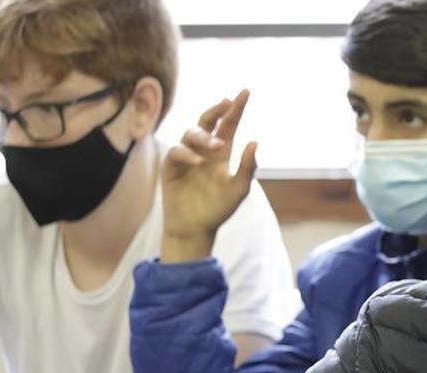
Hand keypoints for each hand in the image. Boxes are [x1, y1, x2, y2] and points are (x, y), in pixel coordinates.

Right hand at [160, 89, 258, 262]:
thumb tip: (255, 141)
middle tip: (227, 104)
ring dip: (205, 136)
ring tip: (218, 146)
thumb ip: (247, 167)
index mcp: (222, 153)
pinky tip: (199, 161)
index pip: (229, 125)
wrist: (196, 227)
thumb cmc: (218, 208)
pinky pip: (178, 152)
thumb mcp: (239, 189)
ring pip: (192, 133)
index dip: (236, 109)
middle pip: (208, 122)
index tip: (245, 92)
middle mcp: (204, 150)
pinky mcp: (172, 166)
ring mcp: (187, 156)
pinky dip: (188, 154)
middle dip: (217, 110)